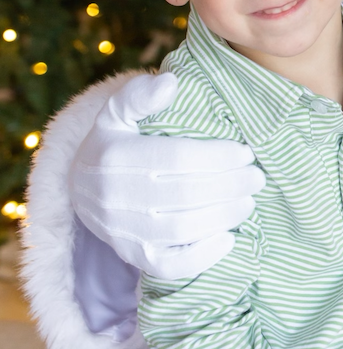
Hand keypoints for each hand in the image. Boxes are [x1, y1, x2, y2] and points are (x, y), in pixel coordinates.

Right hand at [69, 72, 262, 278]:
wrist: (80, 189)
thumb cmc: (112, 143)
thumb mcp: (116, 112)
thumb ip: (140, 95)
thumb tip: (170, 83)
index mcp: (116, 156)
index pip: (178, 158)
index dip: (217, 157)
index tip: (245, 153)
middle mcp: (116, 197)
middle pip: (185, 195)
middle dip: (230, 186)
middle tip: (257, 178)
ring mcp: (123, 232)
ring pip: (182, 229)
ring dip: (224, 216)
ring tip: (248, 201)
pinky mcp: (133, 257)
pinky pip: (170, 266)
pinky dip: (202, 257)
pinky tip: (229, 238)